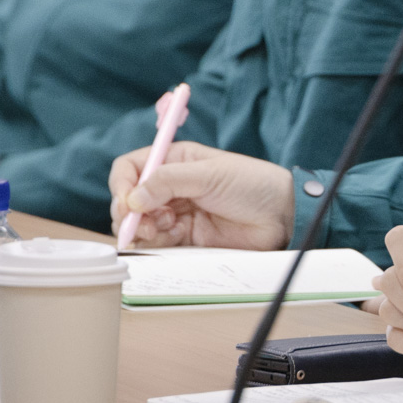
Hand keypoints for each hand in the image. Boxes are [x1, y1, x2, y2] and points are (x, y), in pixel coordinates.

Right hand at [108, 141, 293, 249]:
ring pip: (139, 224)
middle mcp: (170, 186)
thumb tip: (133, 197)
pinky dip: (156, 242)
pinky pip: (156, 242)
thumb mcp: (210, 174)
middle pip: (129, 200)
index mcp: (174, 160)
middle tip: (141, 222)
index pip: (131, 168)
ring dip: (143, 228)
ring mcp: (176, 213)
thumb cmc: (252, 184)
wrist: (280, 216)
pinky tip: (174, 236)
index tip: (127, 202)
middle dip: (129, 212)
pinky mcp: (185, 238)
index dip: (122, 184)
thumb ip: (169, 181)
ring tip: (164, 228)